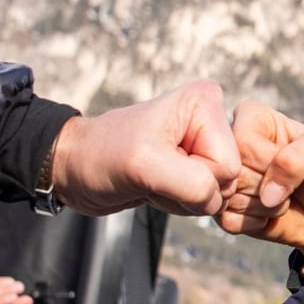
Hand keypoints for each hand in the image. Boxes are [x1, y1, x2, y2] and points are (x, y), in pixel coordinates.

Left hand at [51, 80, 240, 216]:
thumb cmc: (101, 157)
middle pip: (228, 180)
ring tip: (153, 179)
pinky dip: (179, 202)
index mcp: (206, 102)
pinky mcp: (195, 164)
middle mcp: (210, 118)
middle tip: (155, 175)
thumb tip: (216, 199)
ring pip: (218, 194)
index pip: (228, 165)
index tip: (161, 164)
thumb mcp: (145, 165)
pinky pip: (206, 199)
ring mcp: (203, 143)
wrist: (75, 168)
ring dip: (182, 198)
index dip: (194, 177)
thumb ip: (193, 183)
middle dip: (190, 189)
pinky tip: (157, 185)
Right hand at [217, 100, 303, 265]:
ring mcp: (228, 178)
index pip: (243, 140)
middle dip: (267, 186)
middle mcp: (235, 145)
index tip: (289, 161)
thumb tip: (266, 194)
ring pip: (229, 197)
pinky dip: (255, 222)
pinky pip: (227, 220)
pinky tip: (270, 214)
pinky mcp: (225, 209)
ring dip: (264, 207)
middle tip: (289, 184)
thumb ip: (298, 157)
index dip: (268, 160)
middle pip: (233, 170)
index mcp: (254, 118)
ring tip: (283, 197)